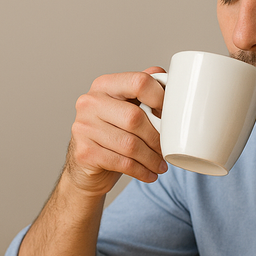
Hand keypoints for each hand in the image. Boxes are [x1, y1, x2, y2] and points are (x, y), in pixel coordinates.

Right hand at [65, 67, 168, 195]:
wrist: (86, 166)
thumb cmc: (112, 132)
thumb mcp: (126, 107)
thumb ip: (143, 91)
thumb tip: (170, 81)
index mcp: (104, 85)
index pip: (138, 82)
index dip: (160, 98)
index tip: (171, 114)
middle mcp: (90, 102)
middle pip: (135, 118)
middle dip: (156, 137)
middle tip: (167, 150)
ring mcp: (84, 127)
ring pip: (130, 144)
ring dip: (151, 158)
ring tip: (161, 165)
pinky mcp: (85, 152)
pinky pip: (122, 163)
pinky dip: (141, 171)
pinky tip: (150, 174)